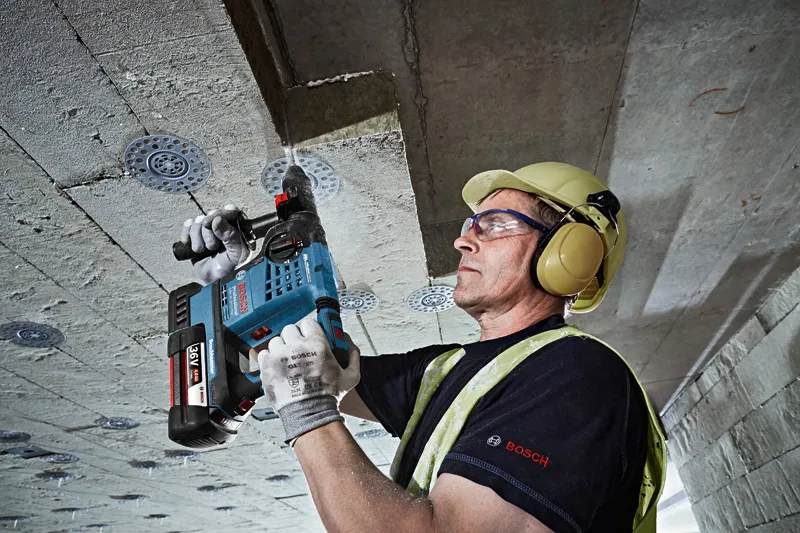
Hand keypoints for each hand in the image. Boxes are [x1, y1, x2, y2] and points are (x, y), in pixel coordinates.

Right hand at [180, 205, 249, 283]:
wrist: (216, 280)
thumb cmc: (231, 268)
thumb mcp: (236, 253)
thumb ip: (230, 235)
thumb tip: (217, 220)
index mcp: (237, 228)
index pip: (230, 210)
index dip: (221, 214)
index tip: (214, 223)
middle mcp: (222, 226)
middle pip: (211, 215)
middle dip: (209, 232)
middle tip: (213, 247)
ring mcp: (208, 231)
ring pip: (198, 221)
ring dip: (198, 237)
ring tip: (205, 250)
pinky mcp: (195, 236)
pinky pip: (188, 226)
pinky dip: (186, 234)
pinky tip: (190, 243)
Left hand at [257, 317, 360, 442]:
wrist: (309, 414)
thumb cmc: (328, 397)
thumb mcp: (351, 376)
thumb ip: (353, 356)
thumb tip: (350, 344)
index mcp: (317, 344)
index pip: (308, 323)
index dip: (309, 330)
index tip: (309, 336)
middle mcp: (297, 346)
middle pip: (290, 329)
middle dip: (294, 338)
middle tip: (298, 349)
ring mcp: (280, 356)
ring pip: (276, 340)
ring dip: (281, 347)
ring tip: (287, 360)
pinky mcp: (267, 366)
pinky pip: (264, 353)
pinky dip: (269, 358)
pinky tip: (277, 366)